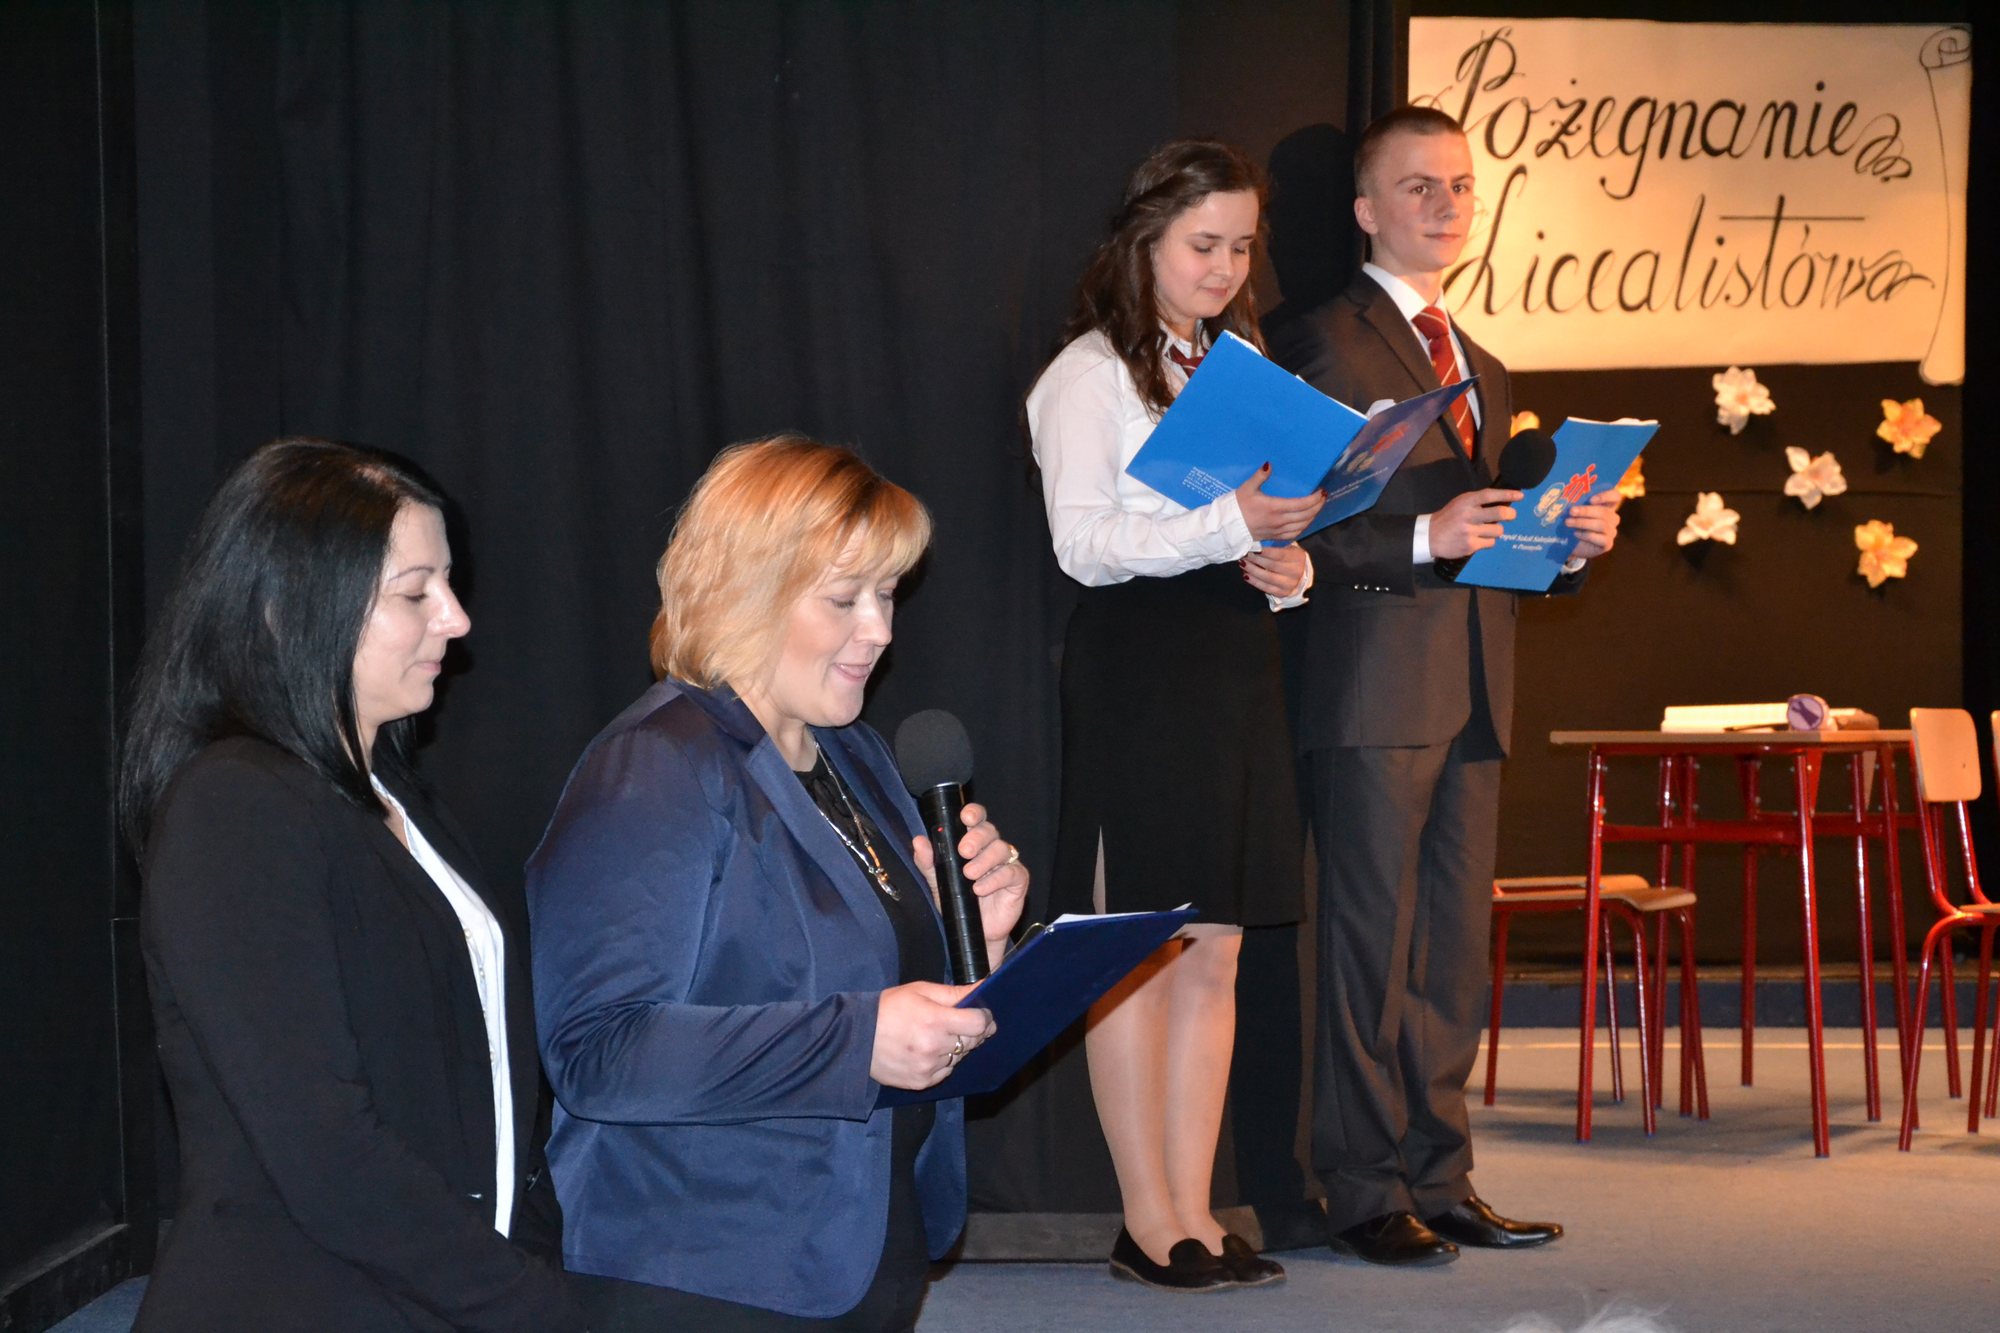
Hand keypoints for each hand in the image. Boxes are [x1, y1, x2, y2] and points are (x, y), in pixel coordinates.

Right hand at [870, 981, 994, 1089]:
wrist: (856, 1036)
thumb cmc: (888, 1008)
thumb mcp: (920, 991)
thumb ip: (953, 992)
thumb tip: (983, 988)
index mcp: (935, 1020)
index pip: (978, 1024)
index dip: (984, 1018)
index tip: (981, 1014)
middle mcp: (934, 1047)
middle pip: (972, 1041)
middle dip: (972, 1031)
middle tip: (960, 1023)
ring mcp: (928, 1067)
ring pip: (959, 1057)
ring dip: (956, 1047)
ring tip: (936, 1036)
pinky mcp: (921, 1082)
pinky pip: (945, 1072)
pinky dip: (943, 1062)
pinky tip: (927, 1051)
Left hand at [911, 802, 1029, 967]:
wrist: (973, 933)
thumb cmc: (958, 902)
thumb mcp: (938, 882)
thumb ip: (928, 862)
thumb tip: (918, 841)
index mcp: (974, 843)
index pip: (977, 820)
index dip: (974, 813)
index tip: (965, 817)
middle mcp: (991, 849)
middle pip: (990, 831)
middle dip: (977, 837)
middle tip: (964, 851)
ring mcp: (1007, 863)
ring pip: (1001, 849)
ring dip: (984, 860)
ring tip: (969, 874)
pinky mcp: (1018, 880)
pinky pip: (1011, 872)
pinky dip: (995, 879)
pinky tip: (980, 888)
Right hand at [1234, 465, 1324, 541]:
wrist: (1227, 527)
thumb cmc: (1236, 506)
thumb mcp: (1247, 488)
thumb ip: (1260, 476)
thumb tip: (1269, 464)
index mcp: (1274, 507)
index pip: (1302, 504)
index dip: (1315, 498)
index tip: (1321, 491)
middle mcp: (1279, 521)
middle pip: (1306, 515)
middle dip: (1318, 506)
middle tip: (1323, 497)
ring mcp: (1277, 531)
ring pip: (1302, 526)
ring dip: (1312, 517)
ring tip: (1317, 508)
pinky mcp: (1274, 537)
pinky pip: (1294, 534)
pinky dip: (1304, 527)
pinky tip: (1306, 521)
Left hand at [1241, 544, 1306, 597]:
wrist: (1299, 575)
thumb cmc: (1289, 558)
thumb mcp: (1287, 548)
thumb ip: (1275, 545)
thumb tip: (1256, 543)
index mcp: (1298, 557)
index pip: (1279, 554)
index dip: (1264, 552)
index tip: (1252, 548)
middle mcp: (1296, 572)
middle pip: (1272, 566)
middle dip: (1255, 559)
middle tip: (1244, 554)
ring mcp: (1289, 584)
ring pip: (1267, 578)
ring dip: (1252, 570)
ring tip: (1243, 563)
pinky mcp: (1282, 593)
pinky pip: (1266, 588)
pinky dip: (1254, 581)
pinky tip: (1246, 575)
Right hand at [1428, 487, 1520, 559]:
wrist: (1429, 536)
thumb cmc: (1448, 518)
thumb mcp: (1459, 504)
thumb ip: (1477, 502)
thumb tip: (1502, 503)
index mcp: (1465, 502)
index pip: (1489, 495)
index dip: (1506, 495)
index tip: (1519, 496)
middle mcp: (1468, 515)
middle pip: (1499, 513)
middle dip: (1509, 515)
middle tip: (1511, 515)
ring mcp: (1469, 531)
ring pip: (1497, 531)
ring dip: (1496, 531)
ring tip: (1486, 531)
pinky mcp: (1470, 545)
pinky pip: (1490, 543)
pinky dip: (1487, 541)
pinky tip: (1478, 540)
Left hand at [1565, 489, 1621, 559]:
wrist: (1569, 544)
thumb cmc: (1573, 523)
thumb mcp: (1575, 512)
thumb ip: (1577, 503)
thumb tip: (1568, 497)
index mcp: (1607, 506)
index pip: (1615, 496)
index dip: (1606, 496)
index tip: (1591, 499)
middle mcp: (1612, 518)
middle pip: (1605, 511)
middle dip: (1586, 511)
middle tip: (1571, 511)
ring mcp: (1611, 531)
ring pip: (1602, 525)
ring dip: (1583, 523)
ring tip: (1568, 522)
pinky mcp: (1607, 544)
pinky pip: (1601, 538)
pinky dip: (1586, 535)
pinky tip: (1576, 534)